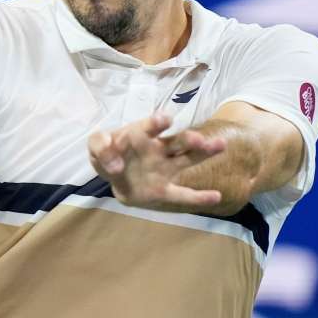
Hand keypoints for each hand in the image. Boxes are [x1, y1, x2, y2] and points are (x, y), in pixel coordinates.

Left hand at [88, 113, 225, 211]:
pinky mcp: (163, 190)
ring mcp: (164, 169)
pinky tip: (216, 196)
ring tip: (220, 146)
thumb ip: (100, 147)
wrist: (113, 171)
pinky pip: (181, 194)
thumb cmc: (109, 151)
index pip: (151, 126)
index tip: (165, 120)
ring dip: (202, 154)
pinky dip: (198, 197)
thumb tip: (115, 165)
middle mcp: (158, 149)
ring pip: (187, 160)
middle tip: (199, 139)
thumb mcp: (97, 144)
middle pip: (178, 142)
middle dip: (189, 140)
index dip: (157, 122)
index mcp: (142, 134)